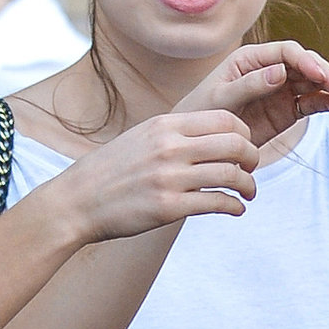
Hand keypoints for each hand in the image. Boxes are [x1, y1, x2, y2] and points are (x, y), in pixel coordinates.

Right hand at [55, 108, 261, 242]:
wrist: (75, 202)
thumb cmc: (109, 172)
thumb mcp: (141, 138)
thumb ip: (174, 134)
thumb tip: (210, 136)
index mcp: (165, 126)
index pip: (225, 119)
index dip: (244, 133)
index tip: (244, 147)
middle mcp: (170, 148)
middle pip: (235, 144)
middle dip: (252, 158)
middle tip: (251, 169)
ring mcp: (169, 178)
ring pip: (231, 175)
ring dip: (248, 185)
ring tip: (248, 193)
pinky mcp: (168, 207)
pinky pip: (217, 203)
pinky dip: (234, 206)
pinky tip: (235, 209)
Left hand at [180, 40, 328, 147]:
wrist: (200, 141)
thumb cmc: (202, 114)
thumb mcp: (220, 99)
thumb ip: (248, 85)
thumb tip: (280, 71)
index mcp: (250, 59)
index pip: (286, 52)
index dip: (306, 61)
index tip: (320, 75)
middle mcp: (269, 69)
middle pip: (304, 64)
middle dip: (324, 72)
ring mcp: (280, 89)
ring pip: (312, 82)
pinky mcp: (287, 109)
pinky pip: (310, 103)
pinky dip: (325, 103)